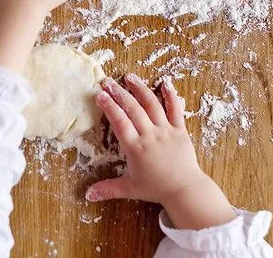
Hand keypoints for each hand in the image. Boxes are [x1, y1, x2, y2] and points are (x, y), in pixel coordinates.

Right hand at [86, 74, 235, 229]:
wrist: (185, 190)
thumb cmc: (157, 189)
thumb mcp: (129, 188)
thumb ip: (108, 189)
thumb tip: (87, 195)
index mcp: (135, 148)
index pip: (119, 122)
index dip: (109, 107)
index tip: (100, 95)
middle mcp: (150, 136)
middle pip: (132, 109)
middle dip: (118, 93)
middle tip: (107, 81)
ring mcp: (166, 131)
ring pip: (151, 105)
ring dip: (139, 89)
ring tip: (128, 77)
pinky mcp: (180, 130)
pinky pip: (175, 109)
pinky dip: (170, 95)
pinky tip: (164, 83)